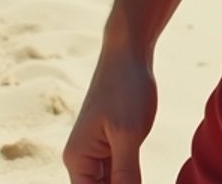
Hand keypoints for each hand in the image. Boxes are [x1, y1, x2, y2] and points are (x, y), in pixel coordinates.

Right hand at [63, 48, 157, 183]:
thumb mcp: (128, 134)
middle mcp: (83, 160)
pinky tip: (143, 177)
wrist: (128, 51)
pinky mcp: (112, 145)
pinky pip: (119, 174)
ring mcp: (97, 153)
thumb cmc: (125, 87)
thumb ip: (126, 175)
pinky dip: (131, 180)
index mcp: (78, 160)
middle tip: (140, 178)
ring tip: (140, 168)